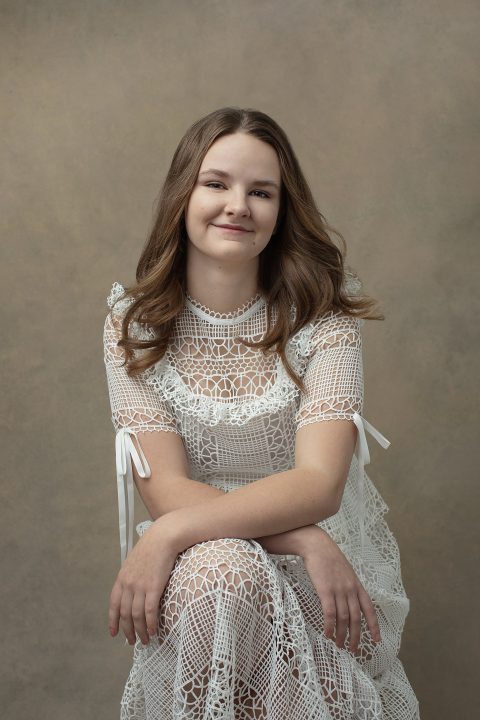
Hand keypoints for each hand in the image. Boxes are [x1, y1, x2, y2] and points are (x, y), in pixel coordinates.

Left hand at [108, 519, 179, 645]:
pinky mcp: (153, 588)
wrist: (163, 537)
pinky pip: (149, 612)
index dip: (113, 621)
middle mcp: (128, 584)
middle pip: (124, 614)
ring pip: (136, 616)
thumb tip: (133, 587)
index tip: (114, 633)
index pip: (114, 605)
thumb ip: (132, 575)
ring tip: (144, 640)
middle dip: (127, 630)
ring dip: (140, 631)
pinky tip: (153, 632)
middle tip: (132, 641)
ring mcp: (140, 587)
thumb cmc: (152, 546)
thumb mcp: (135, 560)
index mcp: (122, 578)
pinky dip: (150, 624)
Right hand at [299, 526, 380, 654]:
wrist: (318, 546)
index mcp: (357, 586)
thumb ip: (350, 586)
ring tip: (339, 645)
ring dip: (341, 635)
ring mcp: (339, 590)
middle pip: (356, 619)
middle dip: (356, 636)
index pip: (369, 609)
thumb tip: (350, 601)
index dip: (374, 626)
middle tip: (353, 650)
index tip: (376, 640)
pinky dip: (329, 626)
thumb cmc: (330, 558)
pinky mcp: (325, 591)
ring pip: (343, 619)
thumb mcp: (346, 572)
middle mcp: (351, 590)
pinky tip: (327, 634)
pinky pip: (330, 613)